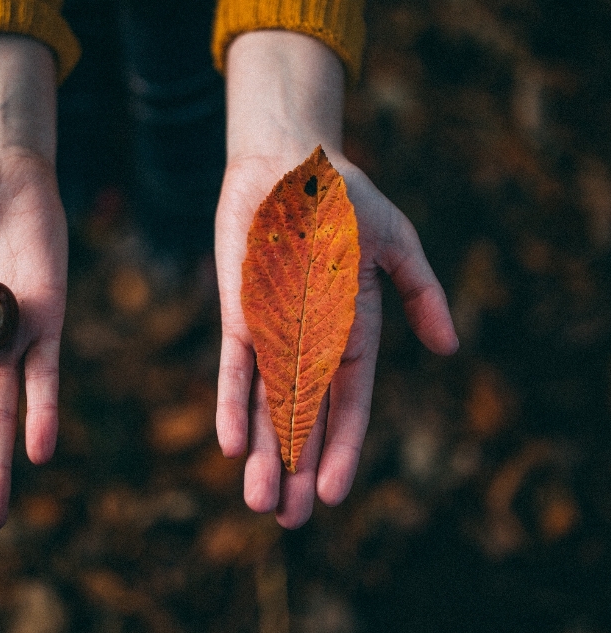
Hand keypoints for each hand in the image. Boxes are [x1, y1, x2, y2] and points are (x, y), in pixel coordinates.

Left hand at [215, 32, 457, 527]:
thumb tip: (450, 348)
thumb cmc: (345, 199)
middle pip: (303, 417)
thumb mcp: (397, 245)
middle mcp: (308, 341)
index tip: (335, 494)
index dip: (343, 448)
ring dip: (263, 452)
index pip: (348, 403)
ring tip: (260, 502)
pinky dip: (231, 402)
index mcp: (351, 332)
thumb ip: (423, 294)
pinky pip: (235, 365)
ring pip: (266, 403)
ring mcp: (271, 330)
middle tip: (289, 520)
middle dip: (296, 467)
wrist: (290, 161)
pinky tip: (230, 444)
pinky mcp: (238, 312)